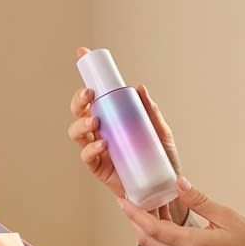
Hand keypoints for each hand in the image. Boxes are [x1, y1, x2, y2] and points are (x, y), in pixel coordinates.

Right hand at [67, 46, 182, 207]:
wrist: (166, 192)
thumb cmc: (162, 162)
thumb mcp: (161, 133)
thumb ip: (151, 113)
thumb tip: (141, 88)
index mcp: (114, 120)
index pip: (97, 96)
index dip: (88, 75)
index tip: (82, 53)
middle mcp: (102, 132)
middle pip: (80, 112)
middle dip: (78, 100)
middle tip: (89, 94)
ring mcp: (99, 150)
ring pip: (77, 132)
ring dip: (81, 123)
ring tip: (95, 120)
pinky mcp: (100, 169)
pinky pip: (87, 157)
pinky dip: (90, 148)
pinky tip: (102, 143)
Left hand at [117, 176, 244, 245]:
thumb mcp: (227, 216)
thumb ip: (199, 200)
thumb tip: (179, 183)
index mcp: (193, 245)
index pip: (154, 229)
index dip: (135, 214)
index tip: (123, 201)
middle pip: (148, 241)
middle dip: (134, 222)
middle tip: (127, 202)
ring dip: (146, 229)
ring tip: (143, 208)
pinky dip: (160, 236)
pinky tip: (163, 222)